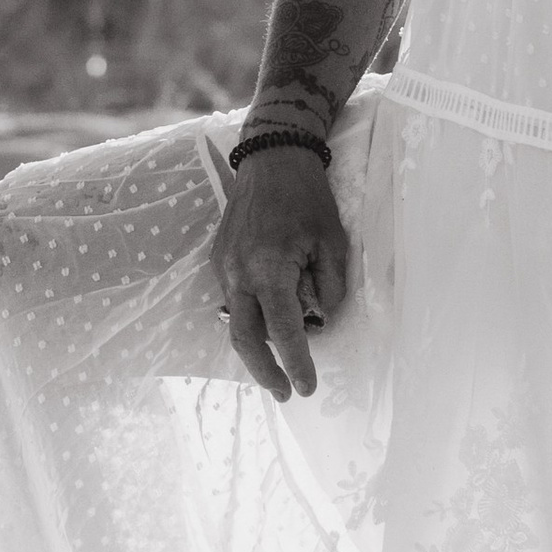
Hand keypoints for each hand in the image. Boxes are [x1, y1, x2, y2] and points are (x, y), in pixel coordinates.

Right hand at [211, 140, 348, 399]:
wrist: (270, 158)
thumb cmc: (307, 198)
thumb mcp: (333, 242)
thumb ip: (329, 287)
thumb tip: (319, 320)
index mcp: (269, 269)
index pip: (284, 331)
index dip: (297, 364)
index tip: (306, 388)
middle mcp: (238, 273)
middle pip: (244, 339)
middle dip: (264, 372)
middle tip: (286, 392)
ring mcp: (223, 267)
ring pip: (236, 322)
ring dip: (257, 346)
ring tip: (280, 363)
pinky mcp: (219, 260)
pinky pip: (233, 300)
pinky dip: (250, 318)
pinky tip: (267, 324)